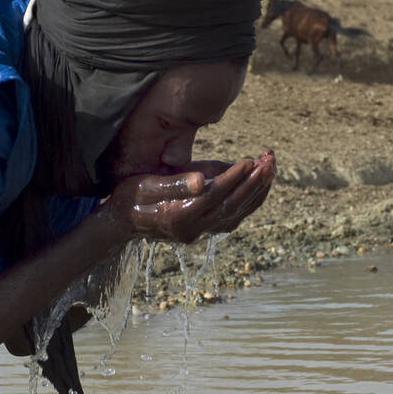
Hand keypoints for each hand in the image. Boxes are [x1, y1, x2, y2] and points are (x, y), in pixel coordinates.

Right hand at [98, 150, 275, 242]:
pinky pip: (235, 216)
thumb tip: (200, 181)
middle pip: (231, 206)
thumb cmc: (129, 198)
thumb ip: (174, 183)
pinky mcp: (205, 229)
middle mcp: (192, 229)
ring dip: (257, 190)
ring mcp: (200, 232)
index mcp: (177, 217)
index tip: (249, 161)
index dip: (233, 178)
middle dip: (253, 183)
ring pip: (237, 212)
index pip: (214, 196)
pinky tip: (260, 182)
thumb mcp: (144, 185)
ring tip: (271, 167)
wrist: (121, 223)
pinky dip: (250, 200)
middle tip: (270, 162)